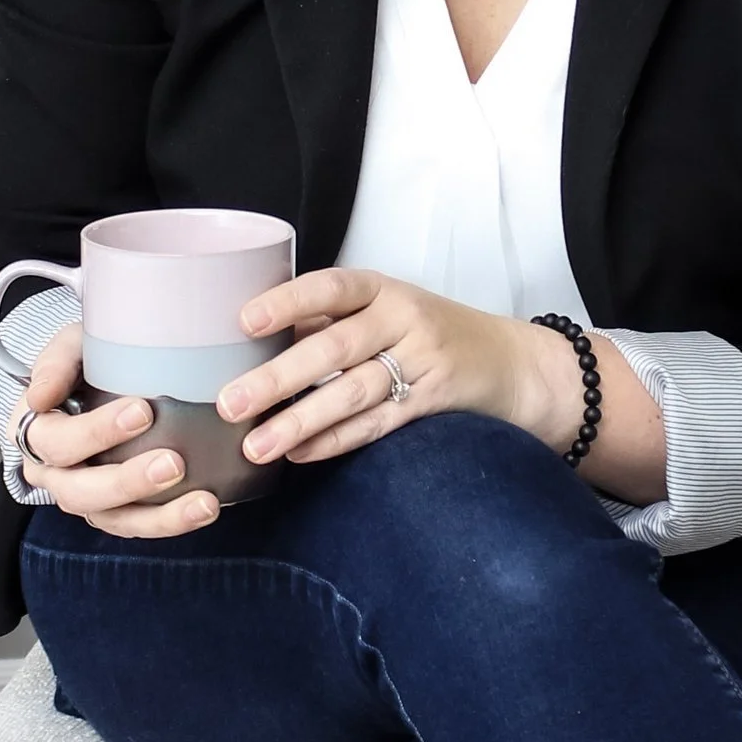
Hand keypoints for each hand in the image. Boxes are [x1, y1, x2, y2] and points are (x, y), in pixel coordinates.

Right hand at [11, 319, 220, 541]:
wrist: (100, 382)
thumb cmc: (85, 362)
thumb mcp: (69, 347)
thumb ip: (55, 363)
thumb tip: (38, 397)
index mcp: (34, 435)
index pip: (55, 444)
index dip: (96, 433)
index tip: (143, 411)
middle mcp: (53, 475)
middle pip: (79, 493)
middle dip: (128, 481)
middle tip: (174, 463)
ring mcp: (85, 499)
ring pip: (114, 520)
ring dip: (160, 516)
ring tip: (203, 504)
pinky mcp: (116, 512)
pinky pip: (140, 527)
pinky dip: (173, 521)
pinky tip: (206, 508)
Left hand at [216, 267, 581, 467]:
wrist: (512, 363)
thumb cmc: (428, 333)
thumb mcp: (385, 311)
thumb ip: (329, 322)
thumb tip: (249, 344)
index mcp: (382, 289)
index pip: (332, 287)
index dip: (289, 302)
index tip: (245, 322)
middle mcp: (404, 319)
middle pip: (335, 348)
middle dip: (278, 378)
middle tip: (230, 403)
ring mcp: (423, 362)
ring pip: (354, 392)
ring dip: (301, 421)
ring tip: (256, 446)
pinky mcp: (434, 402)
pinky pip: (379, 424)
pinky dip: (338, 440)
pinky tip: (301, 454)